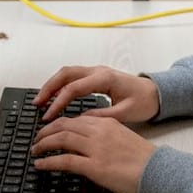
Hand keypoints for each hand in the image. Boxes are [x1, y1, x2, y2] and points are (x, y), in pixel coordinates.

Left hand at [32, 115, 154, 192]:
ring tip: (35, 150)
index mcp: (106, 123)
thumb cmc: (143, 158)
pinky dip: (48, 161)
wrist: (157, 170)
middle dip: (46, 131)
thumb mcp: (122, 137)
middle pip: (64, 124)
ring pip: (61, 138)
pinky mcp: (95, 166)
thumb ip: (104, 134)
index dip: (58, 123)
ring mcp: (96, 148)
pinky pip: (64, 160)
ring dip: (43, 144)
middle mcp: (99, 131)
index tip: (50, 130)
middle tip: (37, 139)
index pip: (75, 119)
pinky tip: (41, 164)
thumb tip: (87, 140)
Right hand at [34, 65, 159, 122]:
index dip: (59, 102)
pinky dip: (61, 85)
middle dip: (49, 87)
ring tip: (41, 100)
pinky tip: (54, 97)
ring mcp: (96, 71)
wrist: (156, 93)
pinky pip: (73, 77)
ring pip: (67, 73)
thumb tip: (80, 120)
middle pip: (66, 74)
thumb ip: (102, 117)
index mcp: (105, 78)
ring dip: (53, 85)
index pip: (74, 88)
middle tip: (37, 103)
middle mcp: (98, 71)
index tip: (49, 115)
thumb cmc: (144, 102)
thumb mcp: (124, 114)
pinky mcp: (96, 76)